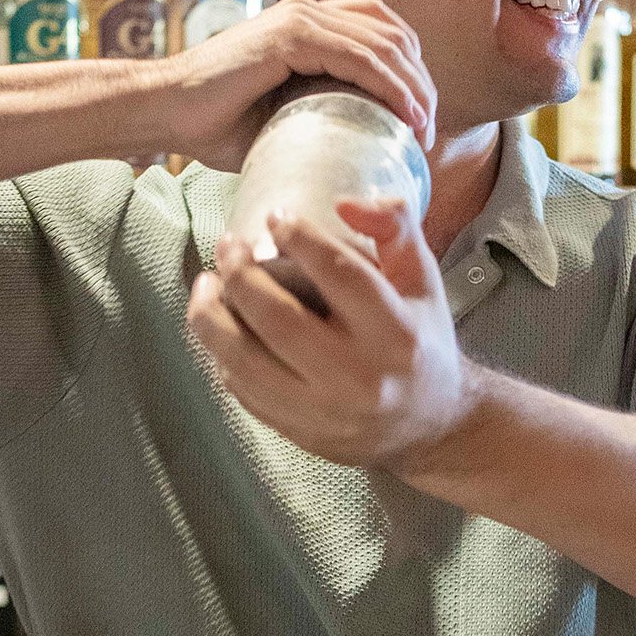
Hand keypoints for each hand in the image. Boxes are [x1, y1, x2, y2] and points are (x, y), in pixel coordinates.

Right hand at [170, 0, 435, 171]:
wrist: (165, 113)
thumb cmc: (216, 123)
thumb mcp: (283, 114)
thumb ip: (320, 110)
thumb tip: (361, 145)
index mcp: (308, 23)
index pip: (382, 31)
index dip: (411, 70)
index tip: (421, 118)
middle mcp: (308, 11)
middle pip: (393, 34)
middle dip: (421, 81)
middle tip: (429, 130)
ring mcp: (298, 19)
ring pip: (382, 44)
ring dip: (414, 88)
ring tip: (425, 129)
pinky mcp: (288, 37)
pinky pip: (357, 57)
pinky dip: (390, 86)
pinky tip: (407, 115)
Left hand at [185, 196, 471, 471]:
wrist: (428, 424)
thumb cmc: (419, 338)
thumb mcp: (422, 278)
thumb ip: (394, 226)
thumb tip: (343, 204)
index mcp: (396, 333)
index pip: (339, 274)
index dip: (299, 237)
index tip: (275, 217)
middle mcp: (359, 377)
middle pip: (279, 320)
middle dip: (240, 274)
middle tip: (227, 246)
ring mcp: (325, 411)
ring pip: (246, 362)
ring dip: (211, 317)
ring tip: (206, 285)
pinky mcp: (301, 432)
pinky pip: (244, 391)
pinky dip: (223, 355)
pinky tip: (221, 327)